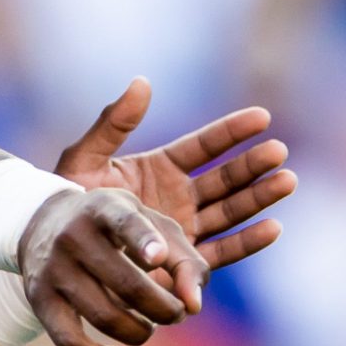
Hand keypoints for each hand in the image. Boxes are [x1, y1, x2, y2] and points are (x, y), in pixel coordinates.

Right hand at [17, 187, 208, 345]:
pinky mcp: (40, 301)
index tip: (160, 257)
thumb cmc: (114, 227)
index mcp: (105, 208)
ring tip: (150, 325)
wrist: (42, 223)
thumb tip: (194, 306)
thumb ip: (184, 260)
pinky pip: (71, 344)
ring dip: (140, 332)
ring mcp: (54, 270)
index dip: (143, 241)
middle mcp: (74, 236)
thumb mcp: (151, 225)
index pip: (124, 223)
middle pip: (127, 285)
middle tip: (177, 313)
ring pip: (105, 317)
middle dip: (165, 309)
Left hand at [55, 78, 294, 270]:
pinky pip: (221, 252)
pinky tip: (273, 227)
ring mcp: (184, 230)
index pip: (204, 146)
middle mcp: (178, 198)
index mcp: (160, 168)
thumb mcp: (85, 159)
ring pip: (230, 212)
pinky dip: (247, 242)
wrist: (58, 252)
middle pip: (224, 178)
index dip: (232, 132)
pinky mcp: (183, 263)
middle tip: (279, 151)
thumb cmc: (66, 203)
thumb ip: (112, 124)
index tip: (261, 117)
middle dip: (253, 166)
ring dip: (259, 198)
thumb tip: (142, 82)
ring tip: (287, 181)